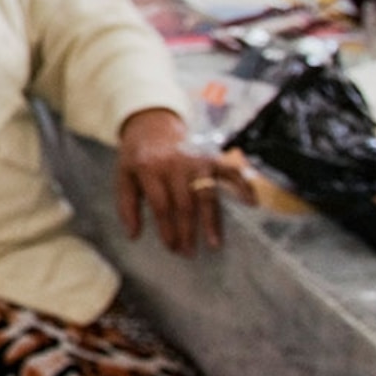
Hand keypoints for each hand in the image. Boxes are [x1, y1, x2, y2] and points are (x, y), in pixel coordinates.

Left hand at [116, 107, 231, 255]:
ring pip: (207, 194)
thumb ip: (126, 206)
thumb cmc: (138, 156)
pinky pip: (230, 172)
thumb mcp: (123, 176)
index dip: (167, 229)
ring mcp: (196, 159)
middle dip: (187, 231)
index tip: (172, 248)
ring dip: (211, 221)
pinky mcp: (211, 156)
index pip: (161, 205)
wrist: (152, 123)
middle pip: (185, 204)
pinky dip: (243, 186)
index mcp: (149, 168)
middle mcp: (175, 164)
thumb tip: (134, 236)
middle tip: (189, 252)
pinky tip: (252, 203)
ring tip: (213, 244)